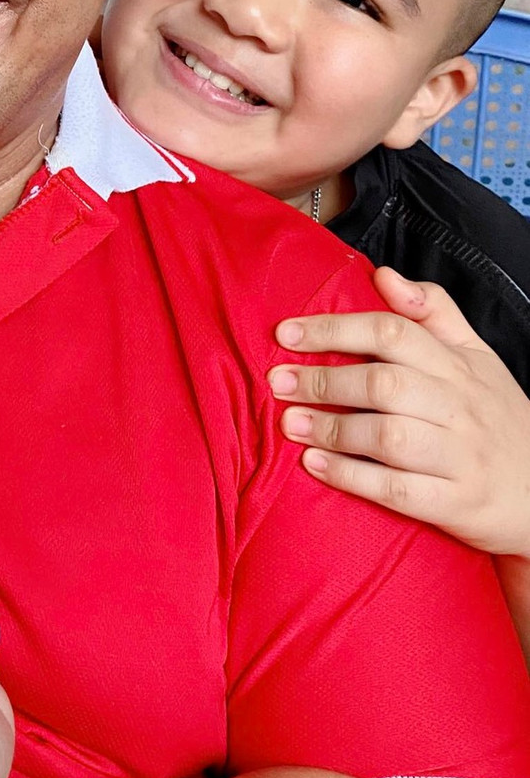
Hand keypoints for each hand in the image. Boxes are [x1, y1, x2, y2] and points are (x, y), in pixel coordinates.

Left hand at [271, 267, 529, 554]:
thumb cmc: (499, 418)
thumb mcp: (478, 357)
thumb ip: (433, 312)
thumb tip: (382, 274)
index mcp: (459, 366)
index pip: (393, 332)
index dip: (335, 329)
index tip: (286, 333)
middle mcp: (461, 407)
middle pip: (385, 383)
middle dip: (324, 381)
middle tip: (277, 382)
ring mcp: (461, 457)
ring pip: (389, 437)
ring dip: (332, 429)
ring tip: (289, 423)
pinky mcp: (457, 504)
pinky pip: (399, 491)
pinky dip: (352, 478)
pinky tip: (315, 467)